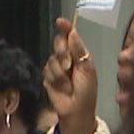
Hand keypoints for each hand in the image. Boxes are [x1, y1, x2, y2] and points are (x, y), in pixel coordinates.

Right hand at [42, 17, 99, 133]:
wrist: (76, 111)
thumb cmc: (86, 91)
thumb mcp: (87, 69)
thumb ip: (79, 50)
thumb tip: (72, 32)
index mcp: (79, 54)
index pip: (71, 36)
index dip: (65, 28)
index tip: (59, 22)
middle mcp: (67, 58)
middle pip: (58, 43)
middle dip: (62, 53)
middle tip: (69, 65)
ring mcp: (56, 67)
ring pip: (52, 58)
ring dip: (60, 72)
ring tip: (67, 84)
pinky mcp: (47, 77)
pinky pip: (46, 70)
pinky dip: (54, 79)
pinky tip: (60, 87)